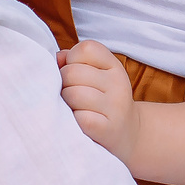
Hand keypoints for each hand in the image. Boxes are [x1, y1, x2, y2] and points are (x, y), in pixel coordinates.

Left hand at [59, 40, 139, 168]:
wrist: (127, 136)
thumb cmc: (101, 103)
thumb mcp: (96, 77)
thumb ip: (73, 62)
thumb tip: (57, 58)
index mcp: (114, 66)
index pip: (85, 48)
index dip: (72, 60)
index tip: (76, 75)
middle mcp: (118, 83)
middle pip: (72, 72)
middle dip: (63, 84)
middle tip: (70, 96)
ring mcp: (115, 106)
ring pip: (73, 94)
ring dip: (66, 104)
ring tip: (73, 110)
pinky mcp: (108, 129)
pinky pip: (80, 117)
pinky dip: (74, 121)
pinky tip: (79, 124)